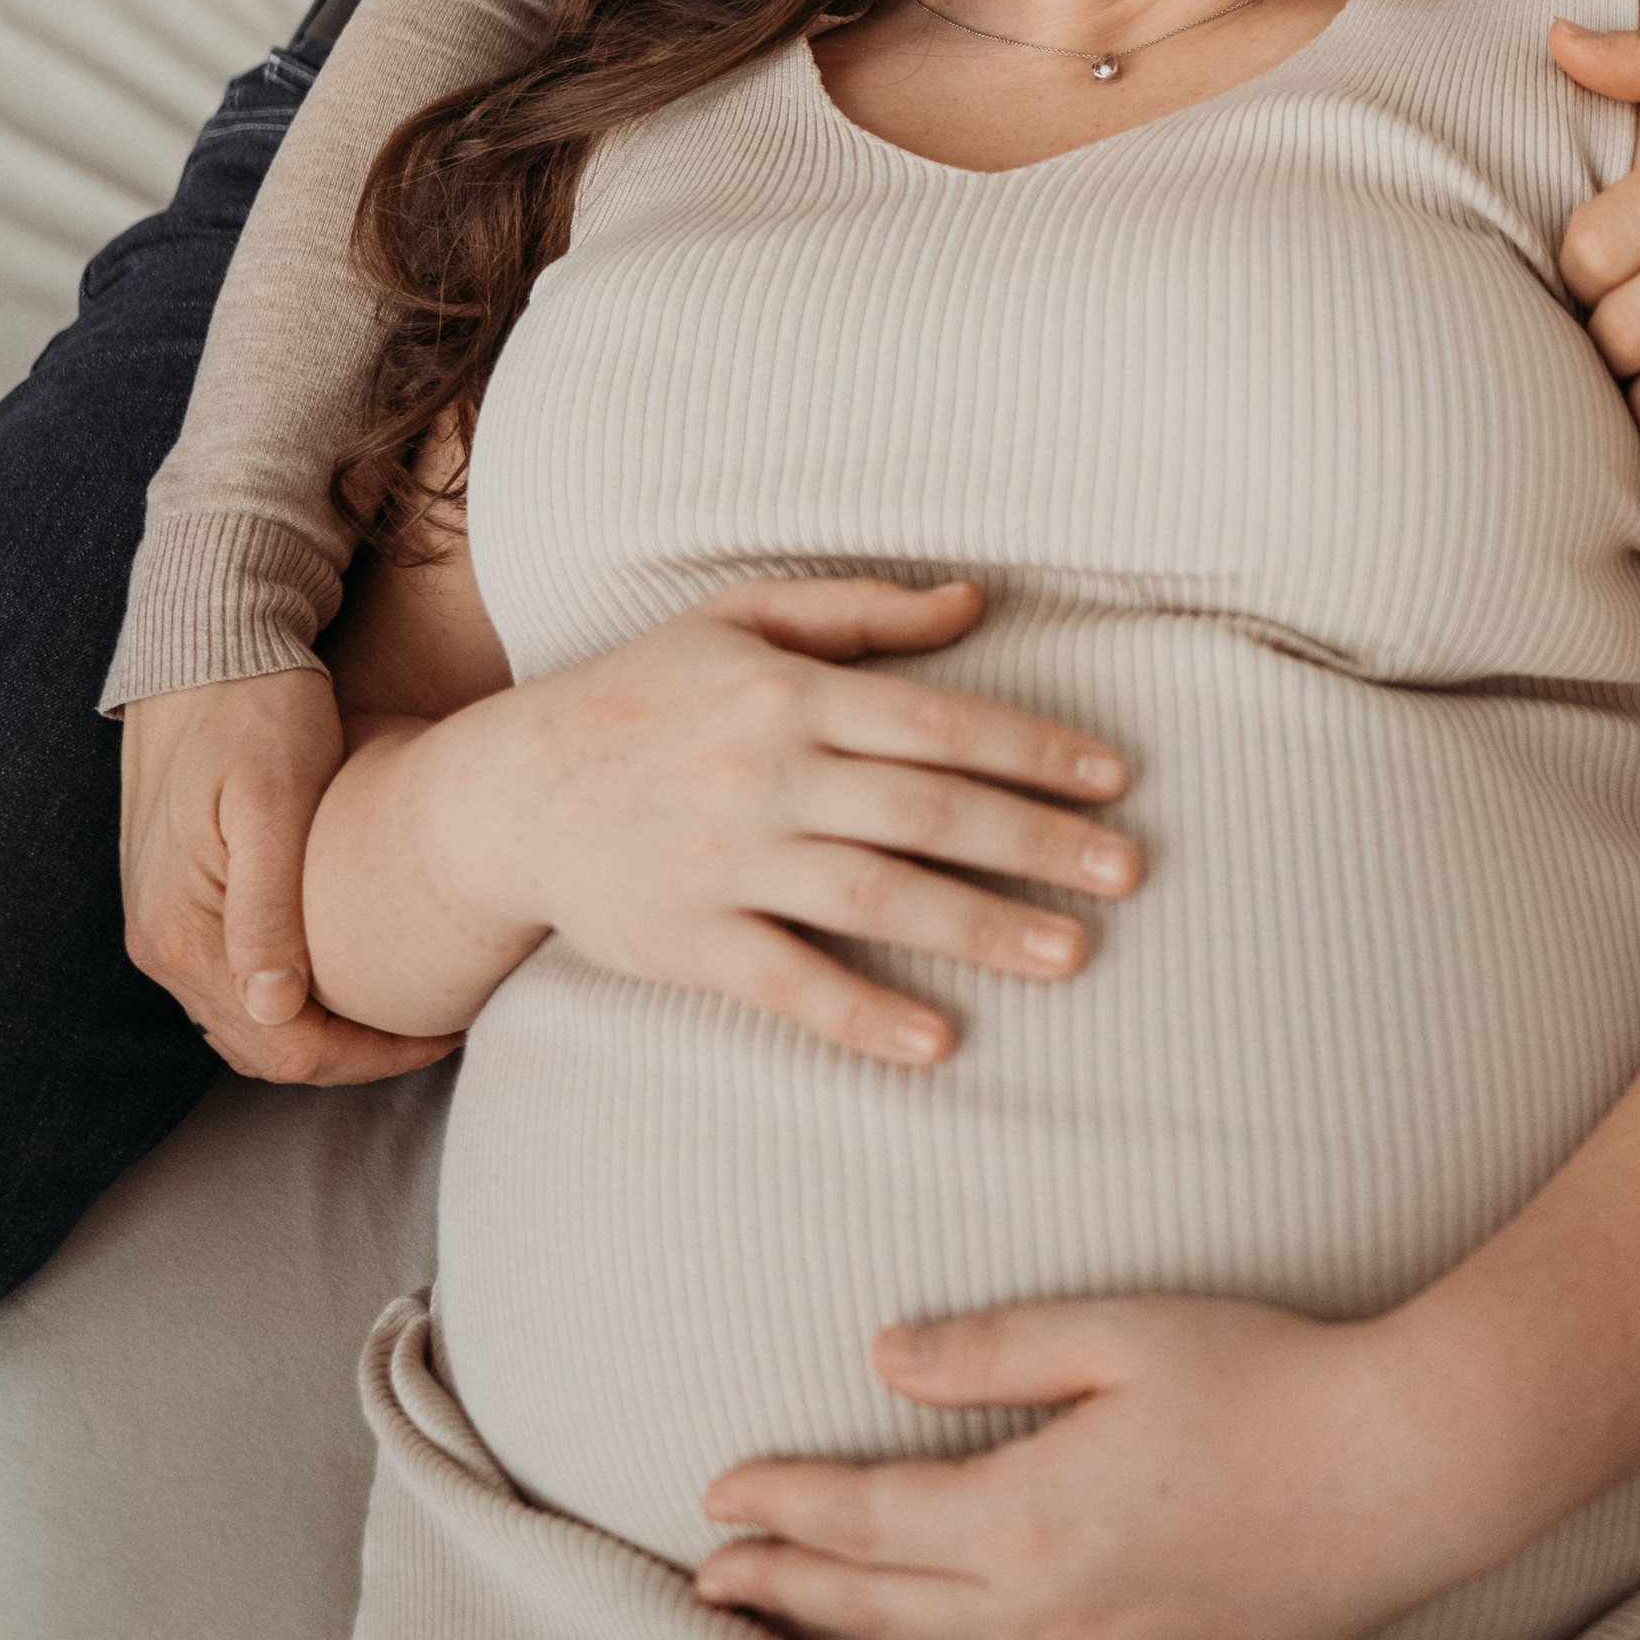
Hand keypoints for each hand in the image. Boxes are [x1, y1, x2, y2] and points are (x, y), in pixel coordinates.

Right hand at [121, 670, 459, 1083]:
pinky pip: (238, 974)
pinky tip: (352, 961)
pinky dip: (295, 990)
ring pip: (250, 1017)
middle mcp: (161, 944)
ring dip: (323, 1027)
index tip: (447, 1033)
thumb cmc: (255, 705)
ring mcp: (166, 921)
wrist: (207, 639)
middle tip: (439, 1025)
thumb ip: (268, 910)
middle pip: (265, 1046)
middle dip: (353, 1050)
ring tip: (405, 1000)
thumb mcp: (272, 799)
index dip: (369, 1057)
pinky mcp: (181, 892)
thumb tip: (276, 1010)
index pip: (283, 1048)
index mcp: (182, 934)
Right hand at [428, 577, 1140, 1067]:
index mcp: (790, 691)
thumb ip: (863, 609)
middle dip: (1037, 842)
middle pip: (927, 811)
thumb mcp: (741, 616)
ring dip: (979, 928)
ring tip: (1072, 955)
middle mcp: (767, 773)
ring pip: (876, 897)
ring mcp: (729, 862)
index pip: (939, 721)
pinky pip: (789, 984)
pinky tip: (937, 1040)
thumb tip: (977, 599)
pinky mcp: (691, 942)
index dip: (1035, 748)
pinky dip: (862, 1014)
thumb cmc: (644, 692)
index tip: (1115, 779)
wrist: (509, 791)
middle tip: (1130, 872)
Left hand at [697, 1294, 1471, 1639]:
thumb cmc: (1267, 1379)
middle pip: (877, 1612)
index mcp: (1032, 1515)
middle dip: (784, 1592)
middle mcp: (1048, 1615)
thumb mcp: (1123, 1331)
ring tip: (776, 1634)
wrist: (1401, 1474)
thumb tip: (880, 1355)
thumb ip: (993, 1350)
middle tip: (706, 1582)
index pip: (867, 1518)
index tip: (716, 1491)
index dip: (783, 1505)